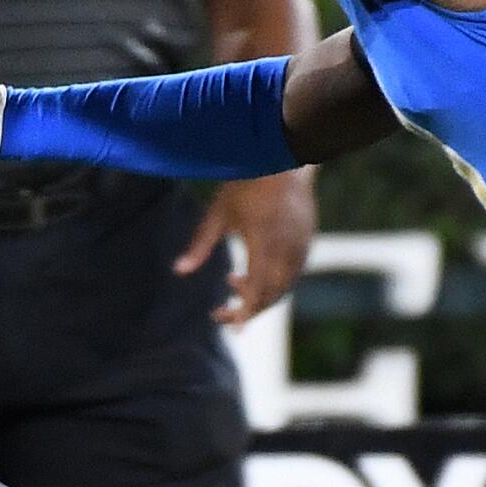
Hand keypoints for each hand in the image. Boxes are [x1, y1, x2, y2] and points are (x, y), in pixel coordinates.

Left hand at [175, 169, 316, 324]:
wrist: (282, 157)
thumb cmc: (246, 183)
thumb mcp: (218, 212)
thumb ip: (200, 245)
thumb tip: (179, 272)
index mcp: (264, 245)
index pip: (258, 292)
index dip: (246, 314)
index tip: (234, 329)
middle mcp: (287, 251)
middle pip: (272, 295)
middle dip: (249, 309)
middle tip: (223, 313)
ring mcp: (300, 246)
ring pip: (284, 286)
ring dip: (260, 294)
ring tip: (231, 283)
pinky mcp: (306, 240)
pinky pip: (292, 272)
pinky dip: (273, 281)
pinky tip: (252, 271)